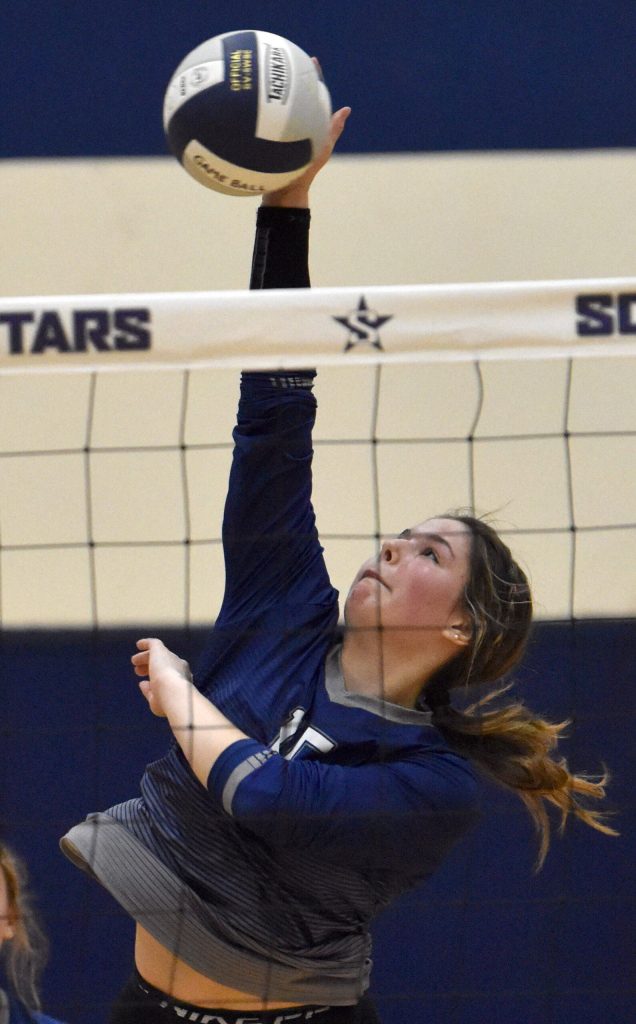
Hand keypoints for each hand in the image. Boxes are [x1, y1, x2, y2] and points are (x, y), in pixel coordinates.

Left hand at [132, 637, 192, 718]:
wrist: (173, 692)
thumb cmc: (167, 701)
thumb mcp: (156, 700)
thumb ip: (149, 691)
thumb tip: (142, 683)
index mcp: (181, 679)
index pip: (169, 674)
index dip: (157, 677)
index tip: (148, 682)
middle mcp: (178, 666)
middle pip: (164, 663)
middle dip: (150, 666)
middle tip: (138, 671)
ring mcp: (170, 657)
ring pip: (158, 654)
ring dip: (145, 657)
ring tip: (134, 661)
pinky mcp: (160, 650)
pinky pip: (154, 643)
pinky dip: (146, 643)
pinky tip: (139, 644)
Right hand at [262, 61, 350, 207]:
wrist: (284, 189)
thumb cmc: (306, 171)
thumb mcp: (322, 147)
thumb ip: (333, 128)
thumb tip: (346, 110)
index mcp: (310, 124)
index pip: (314, 95)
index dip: (313, 77)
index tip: (311, 60)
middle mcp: (295, 125)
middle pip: (294, 97)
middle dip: (291, 79)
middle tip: (287, 60)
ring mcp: (280, 132)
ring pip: (278, 108)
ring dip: (274, 92)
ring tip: (268, 75)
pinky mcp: (266, 139)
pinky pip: (264, 119)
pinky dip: (261, 109)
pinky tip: (252, 100)